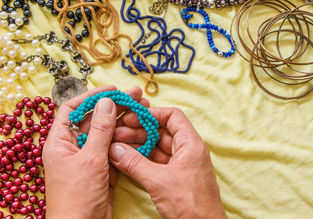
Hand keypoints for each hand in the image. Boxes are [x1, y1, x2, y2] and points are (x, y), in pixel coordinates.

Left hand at [43, 86, 148, 218]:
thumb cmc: (77, 196)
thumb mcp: (90, 159)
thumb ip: (100, 130)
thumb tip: (106, 102)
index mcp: (60, 141)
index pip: (73, 109)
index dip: (91, 96)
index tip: (113, 89)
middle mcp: (74, 146)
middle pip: (94, 119)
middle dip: (115, 106)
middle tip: (136, 96)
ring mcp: (89, 157)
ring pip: (107, 133)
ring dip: (124, 122)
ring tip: (144, 110)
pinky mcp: (103, 167)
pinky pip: (115, 147)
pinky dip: (127, 139)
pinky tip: (141, 131)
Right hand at [110, 107, 225, 218]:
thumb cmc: (191, 204)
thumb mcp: (159, 181)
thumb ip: (135, 164)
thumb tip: (115, 150)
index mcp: (191, 144)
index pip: (173, 116)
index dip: (152, 114)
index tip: (131, 117)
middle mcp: (187, 150)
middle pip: (162, 131)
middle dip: (139, 131)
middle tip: (117, 133)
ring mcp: (181, 164)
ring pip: (157, 147)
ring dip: (138, 145)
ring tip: (116, 145)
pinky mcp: (175, 177)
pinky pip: (156, 162)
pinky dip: (142, 160)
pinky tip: (126, 159)